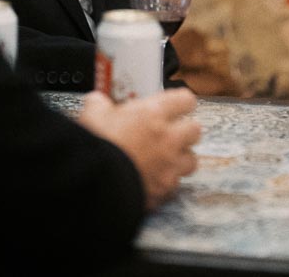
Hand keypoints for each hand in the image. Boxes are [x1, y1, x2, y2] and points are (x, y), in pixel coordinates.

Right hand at [78, 88, 200, 209]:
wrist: (93, 181)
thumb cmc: (96, 145)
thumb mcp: (93, 114)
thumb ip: (100, 104)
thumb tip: (97, 101)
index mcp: (154, 114)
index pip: (186, 100)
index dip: (181, 103)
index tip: (175, 106)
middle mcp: (168, 138)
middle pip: (195, 130)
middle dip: (185, 132)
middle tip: (170, 134)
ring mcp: (169, 166)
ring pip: (191, 160)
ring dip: (181, 159)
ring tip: (165, 159)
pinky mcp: (164, 189)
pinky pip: (175, 185)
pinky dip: (167, 183)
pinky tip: (154, 180)